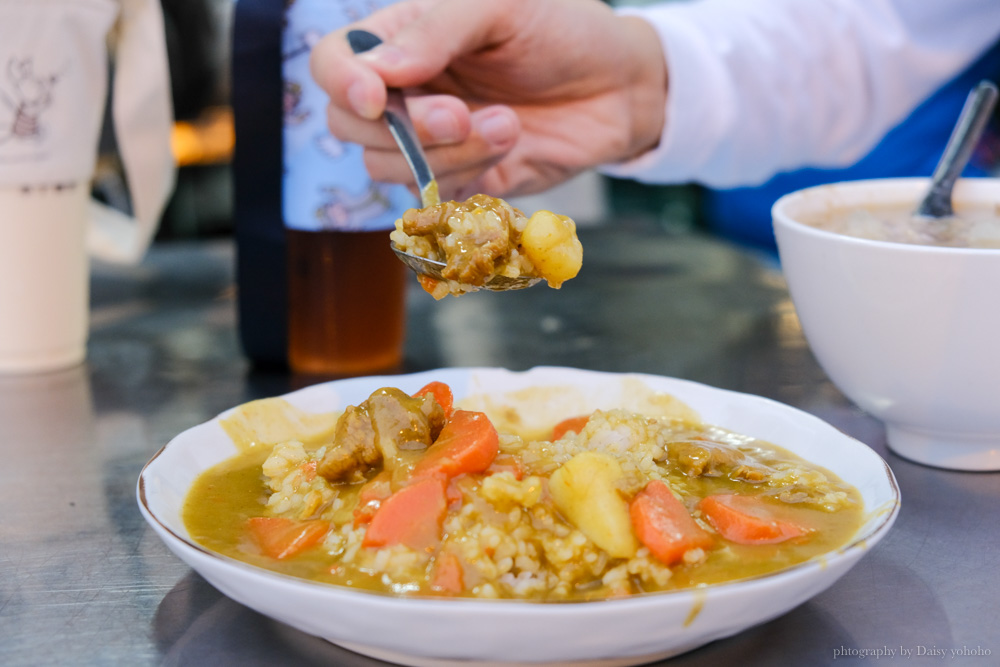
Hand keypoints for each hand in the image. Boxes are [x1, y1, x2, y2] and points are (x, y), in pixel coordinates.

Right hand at [310, 0, 666, 200]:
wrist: (619, 85)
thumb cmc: (562, 30)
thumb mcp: (501, 6)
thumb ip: (436, 31)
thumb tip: (376, 73)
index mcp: (402, 39)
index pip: (334, 62)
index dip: (341, 82)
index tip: (374, 97)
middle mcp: (406, 92)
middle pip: (348, 126)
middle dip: (404, 130)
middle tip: (460, 114)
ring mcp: (429, 141)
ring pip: (389, 168)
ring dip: (448, 154)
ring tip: (508, 123)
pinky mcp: (460, 179)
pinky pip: (434, 195)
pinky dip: (470, 173)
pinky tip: (511, 143)